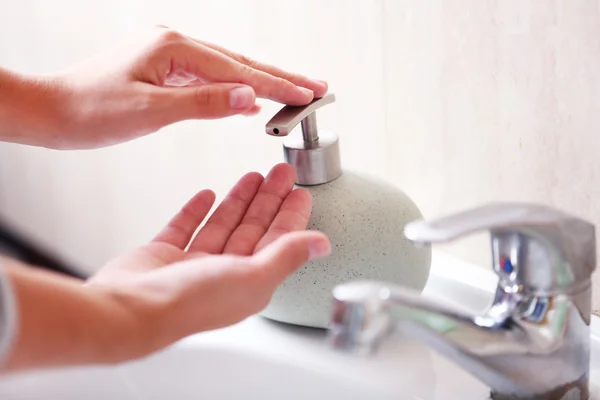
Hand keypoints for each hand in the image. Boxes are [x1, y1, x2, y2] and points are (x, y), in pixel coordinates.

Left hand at [47, 25, 327, 148]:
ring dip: (262, 83)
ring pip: (229, 70)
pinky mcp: (166, 71)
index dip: (277, 85)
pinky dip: (236, 90)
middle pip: (240, 63)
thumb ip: (204, 103)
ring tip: (295, 91)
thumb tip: (250, 98)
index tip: (308, 93)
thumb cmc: (90, 111)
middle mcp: (175, 45)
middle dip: (280, 77)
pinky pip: (211, 79)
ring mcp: (171, 56)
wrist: (52, 111)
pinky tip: (250, 98)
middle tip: (316, 86)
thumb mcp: (150, 110)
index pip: (238, 69)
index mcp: (174, 48)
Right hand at [86, 163, 329, 357]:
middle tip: (280, 172)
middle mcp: (223, 274)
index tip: (300, 191)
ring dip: (238, 200)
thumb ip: (287, 256)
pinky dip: (197, 211)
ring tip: (253, 175)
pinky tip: (207, 194)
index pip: (277, 241)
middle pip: (252, 229)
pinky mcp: (164, 257)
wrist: (130, 310)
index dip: (290, 216)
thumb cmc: (190, 302)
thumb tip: (322, 244)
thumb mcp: (251, 277)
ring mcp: (191, 265)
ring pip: (223, 225)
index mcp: (248, 282)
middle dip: (268, 200)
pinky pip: (185, 228)